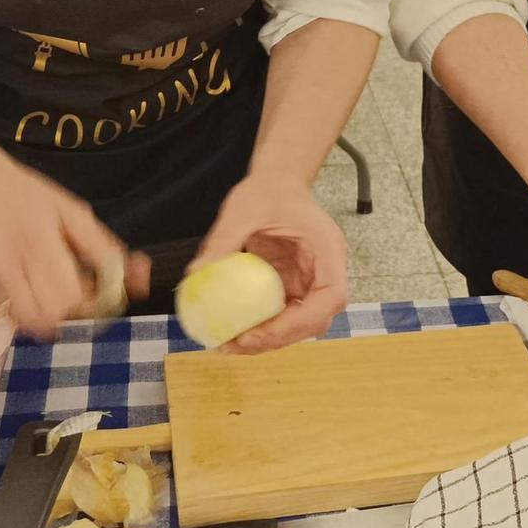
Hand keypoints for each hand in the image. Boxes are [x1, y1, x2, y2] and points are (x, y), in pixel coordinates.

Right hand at [0, 145, 142, 338]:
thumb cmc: (22, 195)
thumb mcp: (71, 212)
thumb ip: (106, 251)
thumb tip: (140, 283)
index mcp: (35, 239)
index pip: (69, 301)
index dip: (85, 304)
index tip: (87, 292)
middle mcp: (0, 262)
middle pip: (44, 321)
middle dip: (61, 314)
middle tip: (60, 291)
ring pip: (16, 322)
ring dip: (31, 308)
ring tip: (26, 275)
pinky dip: (1, 305)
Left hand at [195, 172, 348, 353]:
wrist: (277, 183)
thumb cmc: (269, 190)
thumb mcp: (245, 207)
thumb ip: (224, 237)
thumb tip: (197, 271)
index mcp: (328, 251)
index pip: (330, 297)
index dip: (299, 321)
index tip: (260, 331)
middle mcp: (325, 273)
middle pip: (315, 320)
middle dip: (278, 339)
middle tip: (236, 344)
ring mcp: (310, 283)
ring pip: (299, 325)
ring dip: (268, 340)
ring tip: (228, 345)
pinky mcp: (293, 288)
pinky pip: (280, 315)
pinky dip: (259, 328)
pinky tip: (231, 331)